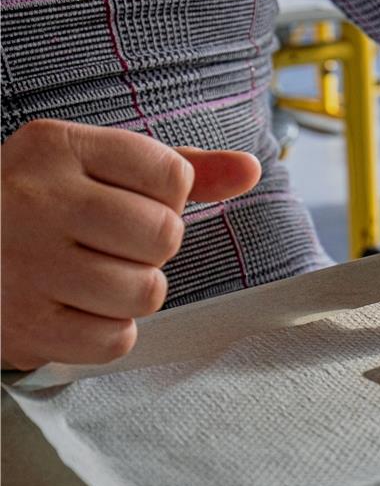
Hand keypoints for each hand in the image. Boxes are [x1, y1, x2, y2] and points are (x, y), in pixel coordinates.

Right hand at [1, 120, 260, 369]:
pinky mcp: (22, 324)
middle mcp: (35, 199)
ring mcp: (24, 263)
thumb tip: (251, 169)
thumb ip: (174, 168)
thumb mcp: (94, 169)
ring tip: (92, 278)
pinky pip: (116, 339)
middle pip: (164, 235)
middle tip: (109, 246)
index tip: (126, 202)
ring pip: (147, 291)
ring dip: (132, 292)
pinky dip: (108, 331)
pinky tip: (76, 309)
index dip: (167, 198)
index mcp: (56, 146)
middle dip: (151, 248)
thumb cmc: (36, 210)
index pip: (172, 175)